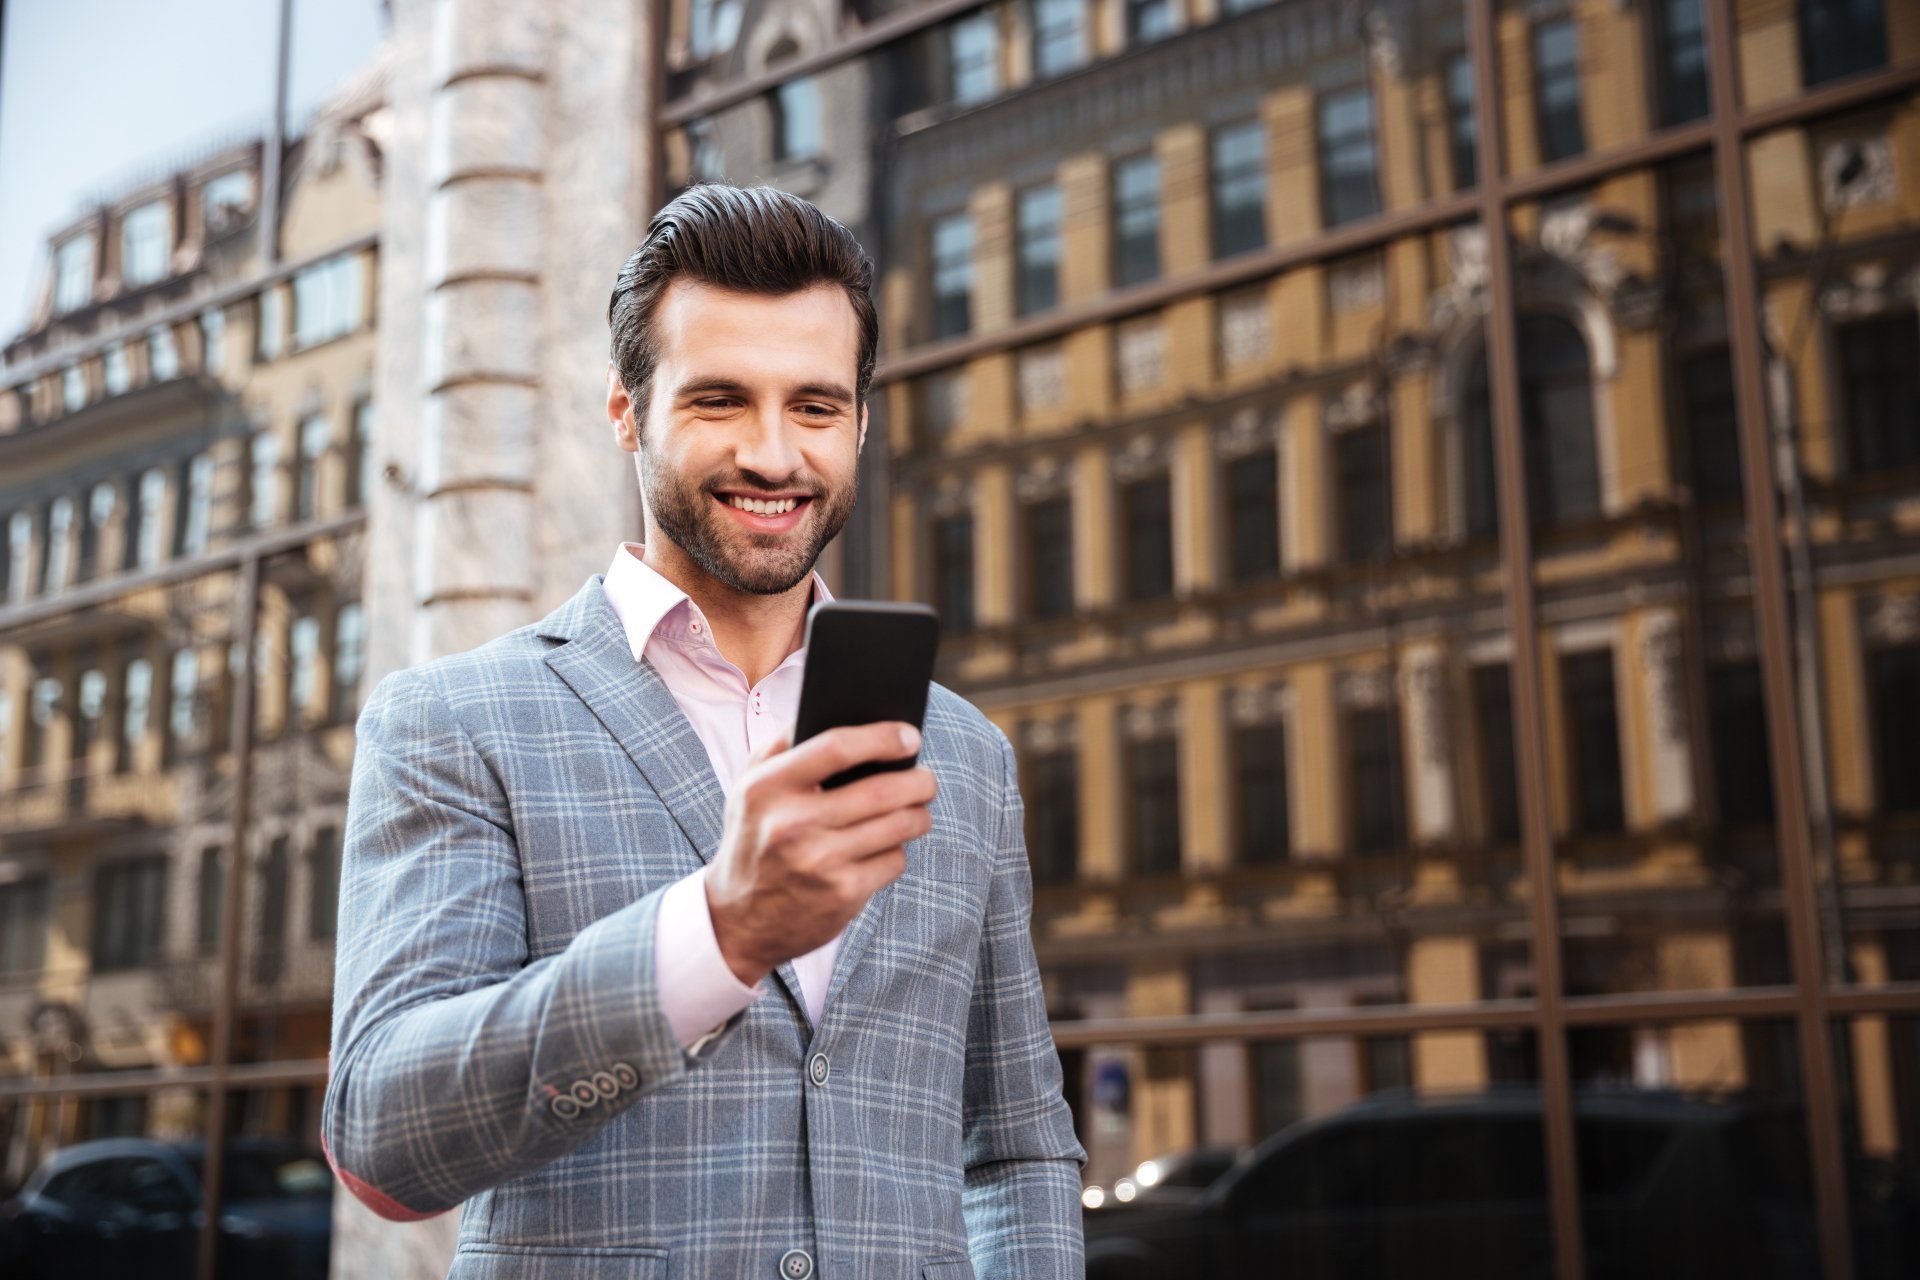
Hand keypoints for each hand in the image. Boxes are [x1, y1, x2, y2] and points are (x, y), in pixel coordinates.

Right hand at [705, 722, 935, 986]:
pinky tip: (885, 849)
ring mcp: (818, 863)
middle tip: (926, 780)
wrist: (738, 921)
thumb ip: (784, 743)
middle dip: (918, 781)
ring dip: (919, 815)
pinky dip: (897, 851)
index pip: (836, 747)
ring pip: (898, 825)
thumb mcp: (750, 787)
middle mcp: (791, 824)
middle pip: (881, 789)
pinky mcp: (842, 895)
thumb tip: (841, 710)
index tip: (910, 736)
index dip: (882, 737)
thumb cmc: (754, 838)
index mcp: (766, 788)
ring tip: (917, 810)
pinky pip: (894, 860)